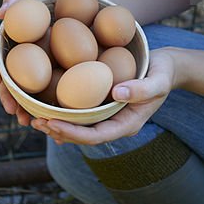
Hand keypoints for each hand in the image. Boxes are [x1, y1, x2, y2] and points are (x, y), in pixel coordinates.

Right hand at [0, 0, 56, 126]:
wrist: (86, 11)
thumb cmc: (56, 0)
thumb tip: (2, 13)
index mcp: (13, 44)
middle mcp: (23, 61)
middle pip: (10, 82)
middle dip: (7, 98)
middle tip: (12, 111)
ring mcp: (40, 72)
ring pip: (28, 95)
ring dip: (25, 110)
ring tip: (28, 122)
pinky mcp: (58, 80)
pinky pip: (51, 97)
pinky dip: (48, 110)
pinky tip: (51, 121)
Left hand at [31, 48, 178, 145]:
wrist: (167, 67)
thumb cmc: (164, 72)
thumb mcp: (158, 79)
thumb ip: (141, 89)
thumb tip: (115, 93)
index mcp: (127, 124)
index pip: (96, 136)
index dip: (72, 133)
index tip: (51, 123)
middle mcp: (116, 124)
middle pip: (83, 136)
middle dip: (59, 131)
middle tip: (35, 121)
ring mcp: (109, 116)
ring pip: (80, 127)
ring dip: (58, 125)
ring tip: (35, 117)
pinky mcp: (104, 105)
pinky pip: (82, 114)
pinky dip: (65, 113)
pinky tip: (49, 107)